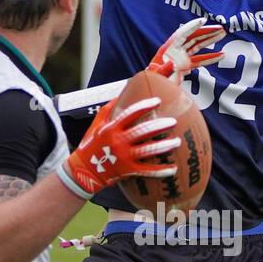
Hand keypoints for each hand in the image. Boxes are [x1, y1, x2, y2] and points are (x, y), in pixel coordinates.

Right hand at [57, 96, 180, 197]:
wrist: (84, 170)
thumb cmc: (92, 143)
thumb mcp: (98, 124)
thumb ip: (110, 108)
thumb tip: (122, 91)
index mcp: (111, 128)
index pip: (130, 114)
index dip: (144, 107)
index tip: (158, 101)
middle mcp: (118, 141)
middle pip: (142, 131)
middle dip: (159, 126)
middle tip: (173, 122)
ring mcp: (124, 157)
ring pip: (147, 150)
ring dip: (164, 146)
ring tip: (177, 141)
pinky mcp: (128, 171)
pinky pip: (147, 170)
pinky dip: (161, 170)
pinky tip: (173, 168)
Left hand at [148, 17, 226, 82]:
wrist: (151, 91)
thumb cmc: (152, 83)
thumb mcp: (158, 77)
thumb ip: (165, 71)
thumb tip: (173, 64)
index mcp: (167, 50)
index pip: (181, 35)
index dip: (192, 27)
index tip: (203, 21)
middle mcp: (175, 51)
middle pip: (192, 38)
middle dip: (206, 32)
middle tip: (220, 28)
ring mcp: (180, 58)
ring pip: (197, 45)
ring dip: (210, 40)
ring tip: (222, 34)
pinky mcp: (184, 66)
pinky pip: (199, 60)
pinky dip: (210, 58)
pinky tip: (221, 55)